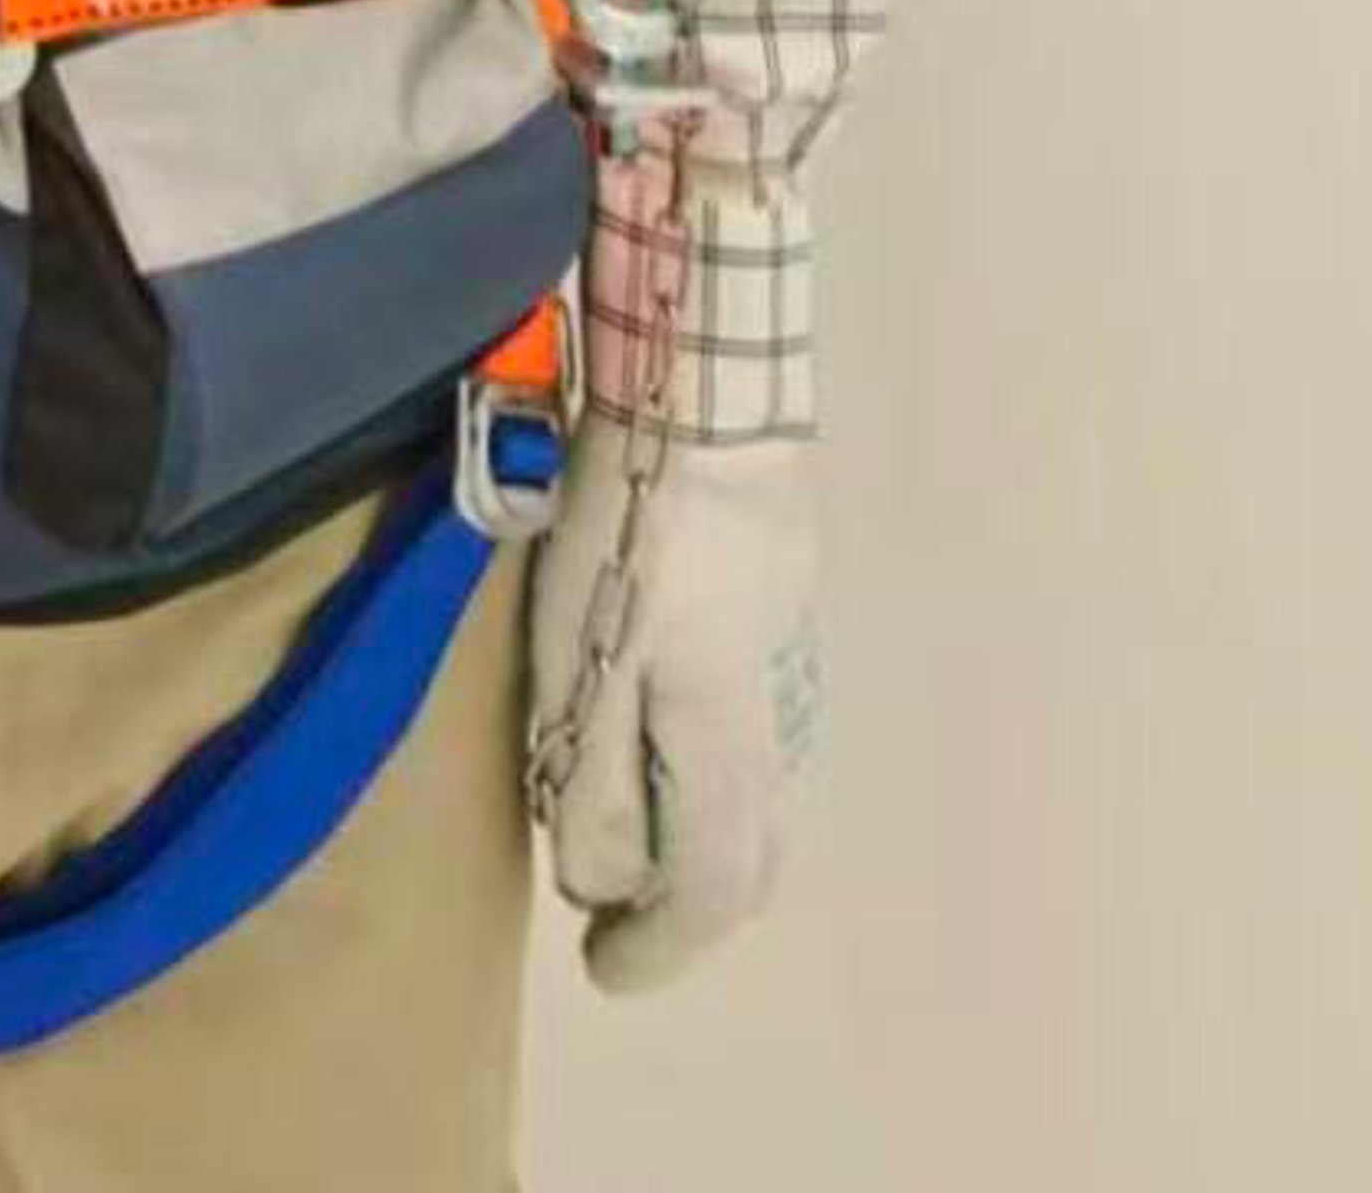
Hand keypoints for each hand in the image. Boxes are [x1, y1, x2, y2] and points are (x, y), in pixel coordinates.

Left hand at [524, 429, 822, 990]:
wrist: (709, 402)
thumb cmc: (634, 531)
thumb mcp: (582, 658)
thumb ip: (593, 782)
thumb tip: (600, 884)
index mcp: (728, 749)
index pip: (711, 893)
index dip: (658, 949)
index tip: (603, 968)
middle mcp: (777, 727)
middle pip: (745, 859)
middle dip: (680, 905)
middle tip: (612, 911)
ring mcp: (788, 671)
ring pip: (753, 797)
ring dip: (692, 833)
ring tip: (617, 816)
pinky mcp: (781, 622)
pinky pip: (751, 739)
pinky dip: (704, 772)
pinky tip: (652, 731)